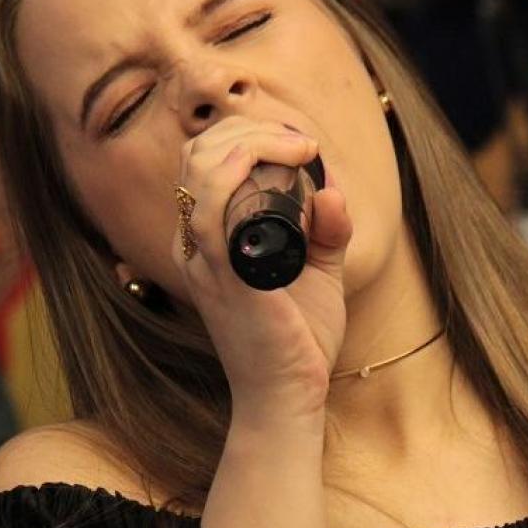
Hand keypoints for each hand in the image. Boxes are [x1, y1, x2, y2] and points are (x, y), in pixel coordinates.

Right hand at [175, 115, 351, 424]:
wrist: (288, 398)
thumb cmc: (298, 342)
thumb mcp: (319, 274)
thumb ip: (326, 230)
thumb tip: (332, 189)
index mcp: (209, 241)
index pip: (206, 163)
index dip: (250, 136)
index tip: (302, 145)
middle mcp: (196, 245)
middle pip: (198, 153)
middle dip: (251, 129)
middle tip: (302, 143)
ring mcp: (205, 259)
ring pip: (200, 167)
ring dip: (253, 140)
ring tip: (301, 148)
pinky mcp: (224, 276)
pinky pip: (212, 207)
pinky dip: (242, 169)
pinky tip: (284, 163)